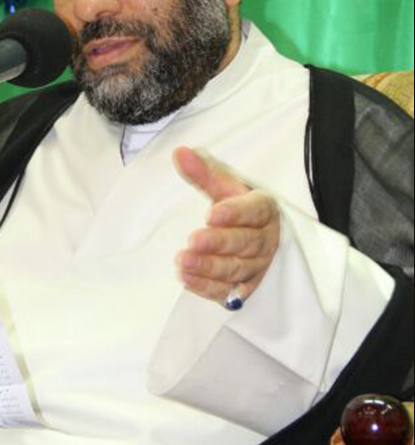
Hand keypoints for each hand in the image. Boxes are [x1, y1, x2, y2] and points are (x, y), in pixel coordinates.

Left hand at [173, 146, 279, 304]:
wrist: (250, 235)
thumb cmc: (237, 208)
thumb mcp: (223, 188)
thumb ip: (203, 172)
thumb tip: (180, 153)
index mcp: (264, 210)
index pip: (255, 211)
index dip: (236, 213)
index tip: (212, 214)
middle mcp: (265, 240)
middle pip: (246, 243)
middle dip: (219, 243)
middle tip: (194, 240)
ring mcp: (257, 266)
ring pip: (236, 269)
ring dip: (209, 267)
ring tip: (183, 261)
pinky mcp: (244, 287)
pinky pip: (227, 291)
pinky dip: (207, 286)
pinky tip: (186, 278)